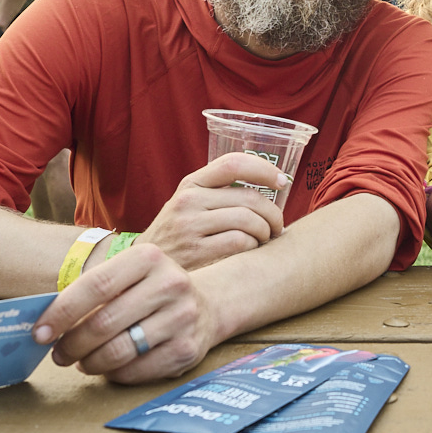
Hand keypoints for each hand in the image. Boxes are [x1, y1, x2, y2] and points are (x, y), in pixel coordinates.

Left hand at [33, 244, 217, 382]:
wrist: (207, 305)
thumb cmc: (150, 290)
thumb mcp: (129, 275)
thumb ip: (93, 290)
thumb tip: (45, 323)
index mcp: (149, 257)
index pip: (96, 284)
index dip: (62, 312)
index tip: (40, 332)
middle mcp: (170, 283)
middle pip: (104, 322)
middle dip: (71, 344)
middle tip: (58, 354)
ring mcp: (182, 317)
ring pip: (118, 351)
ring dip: (89, 362)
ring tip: (80, 362)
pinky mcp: (188, 348)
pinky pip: (136, 370)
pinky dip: (114, 374)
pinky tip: (108, 369)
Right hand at [136, 152, 289, 269]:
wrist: (149, 269)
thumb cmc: (179, 235)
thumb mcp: (189, 205)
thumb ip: (219, 192)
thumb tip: (270, 183)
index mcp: (191, 184)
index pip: (234, 164)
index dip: (264, 170)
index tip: (282, 182)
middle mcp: (189, 200)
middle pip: (249, 198)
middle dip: (273, 213)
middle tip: (277, 226)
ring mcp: (190, 226)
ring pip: (248, 220)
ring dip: (265, 232)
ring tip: (264, 239)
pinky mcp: (195, 252)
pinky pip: (240, 242)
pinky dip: (252, 247)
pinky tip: (249, 251)